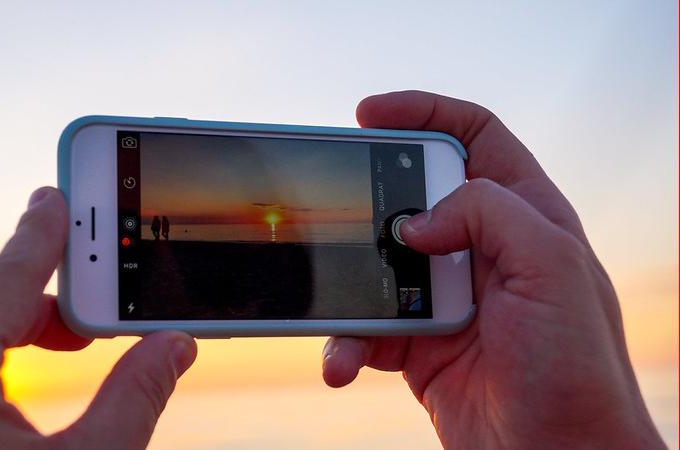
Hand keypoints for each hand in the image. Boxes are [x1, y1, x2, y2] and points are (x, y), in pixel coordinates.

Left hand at [0, 187, 196, 449]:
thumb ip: (137, 396)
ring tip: (86, 333)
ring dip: (32, 329)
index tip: (59, 192)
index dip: (44, 231)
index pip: (6, 275)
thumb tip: (174, 345)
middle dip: (54, 291)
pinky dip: (4, 359)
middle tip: (107, 281)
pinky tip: (37, 370)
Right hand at [322, 91, 665, 448]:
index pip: (474, 137)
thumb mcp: (552, 267)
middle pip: (413, 195)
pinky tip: (344, 361)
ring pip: (380, 264)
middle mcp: (484, 251)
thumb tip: (415, 220)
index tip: (370, 114)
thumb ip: (487, 213)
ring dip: (350, 285)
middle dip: (370, 200)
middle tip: (336, 208)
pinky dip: (347, 342)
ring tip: (336, 307)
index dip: (423, 112)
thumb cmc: (575, 369)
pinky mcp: (419, 343)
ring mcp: (447, 297)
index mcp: (525, 216)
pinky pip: (367, 325)